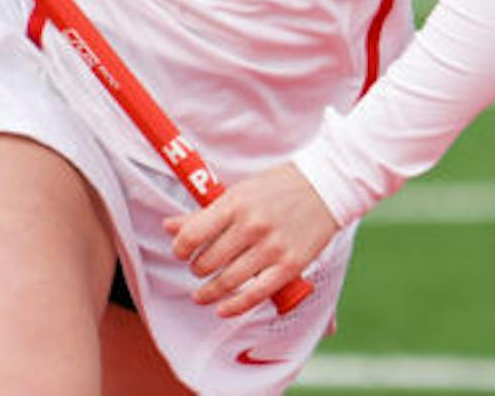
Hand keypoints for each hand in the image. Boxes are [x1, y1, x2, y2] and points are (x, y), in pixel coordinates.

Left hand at [164, 163, 336, 317]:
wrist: (325, 186)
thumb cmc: (278, 187)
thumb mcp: (239, 192)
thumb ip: (204, 213)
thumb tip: (168, 227)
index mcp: (235, 203)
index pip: (192, 235)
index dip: (180, 249)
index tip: (181, 253)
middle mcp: (252, 225)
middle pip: (208, 261)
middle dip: (196, 270)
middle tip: (197, 269)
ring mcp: (272, 247)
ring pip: (227, 281)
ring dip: (208, 292)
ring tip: (202, 294)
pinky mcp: (290, 266)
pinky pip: (255, 295)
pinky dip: (234, 307)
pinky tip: (222, 309)